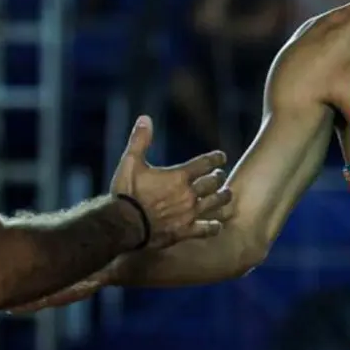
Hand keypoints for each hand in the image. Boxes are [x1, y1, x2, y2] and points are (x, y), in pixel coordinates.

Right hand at [109, 115, 232, 248]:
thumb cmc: (126, 193)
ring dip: (223, 198)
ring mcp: (189, 214)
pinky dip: (214, 226)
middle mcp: (189, 194)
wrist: (122, 226)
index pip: (205, 163)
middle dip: (219, 177)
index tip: (222, 157)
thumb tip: (145, 118)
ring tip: (227, 195)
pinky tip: (217, 224)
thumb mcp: (130, 162)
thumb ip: (140, 140)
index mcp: (179, 176)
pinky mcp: (186, 231)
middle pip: (214, 183)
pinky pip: (207, 229)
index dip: (216, 158)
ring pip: (216, 203)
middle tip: (221, 176)